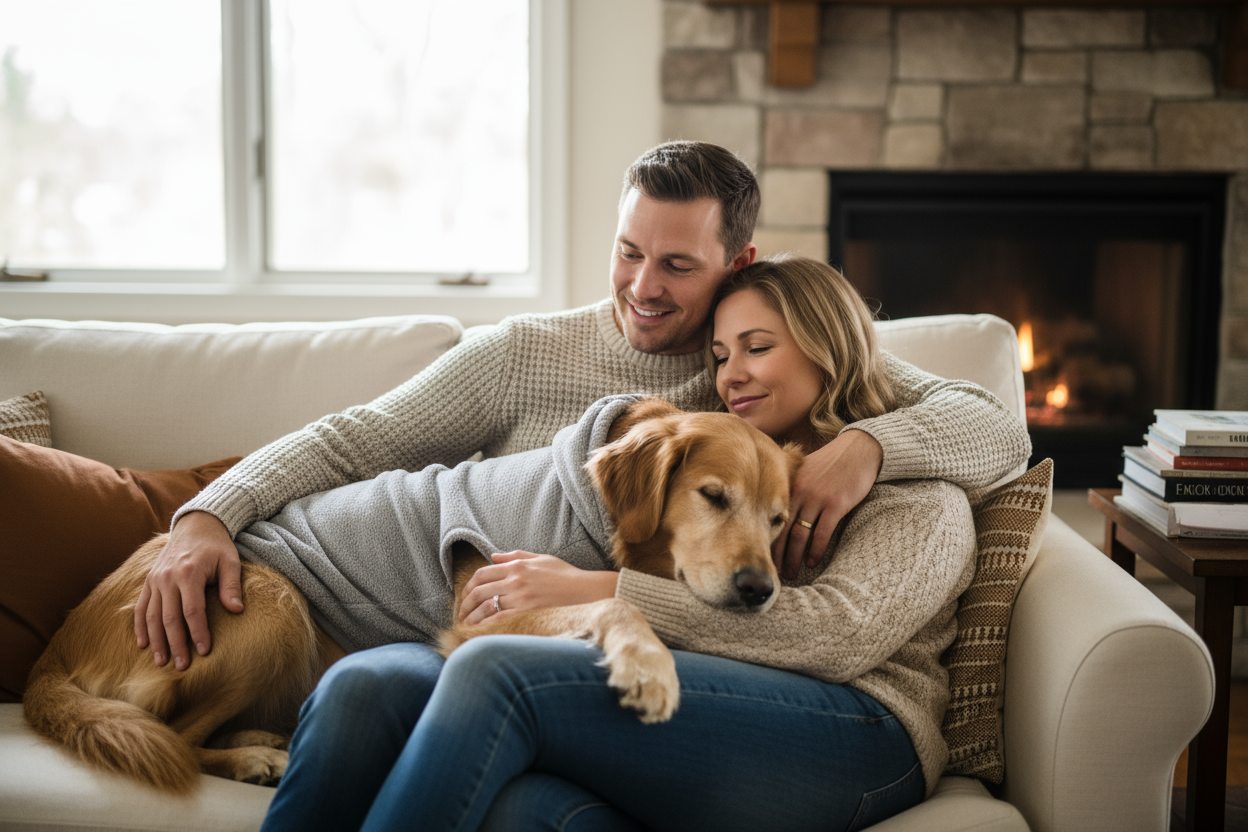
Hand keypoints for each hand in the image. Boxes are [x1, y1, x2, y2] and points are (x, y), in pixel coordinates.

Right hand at [134, 511, 241, 669]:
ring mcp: (155, 579)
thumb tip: (236, 610)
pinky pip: (141, 607)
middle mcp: (167, 577)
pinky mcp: (148, 581)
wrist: (196, 524)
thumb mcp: (230, 561)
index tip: (204, 651)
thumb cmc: (217, 545)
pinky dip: (140, 627)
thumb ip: (231, 586)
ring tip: (161, 662)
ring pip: (152, 616)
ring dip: (156, 641)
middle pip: (169, 618)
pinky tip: (143, 645)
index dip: (197, 633)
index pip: (192, 610)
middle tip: (182, 667)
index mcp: (189, 572)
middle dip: (176, 644)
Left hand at [458, 551, 618, 625]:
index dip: (469, 584)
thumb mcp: (540, 558)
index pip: (483, 573)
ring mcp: (520, 598)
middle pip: (479, 591)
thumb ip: (514, 556)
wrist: (584, 591)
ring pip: (486, 608)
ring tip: (466, 623)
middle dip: (466, 602)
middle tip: (461, 611)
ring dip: (472, 617)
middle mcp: (515, 581)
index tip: (466, 594)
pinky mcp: (527, 614)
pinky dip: (485, 626)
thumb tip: (493, 557)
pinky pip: (499, 621)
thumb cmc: (564, 574)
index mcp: (517, 565)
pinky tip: (479, 631)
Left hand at [776, 429, 882, 579]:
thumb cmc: (831, 462)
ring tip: (791, 573)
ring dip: (794, 558)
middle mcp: (800, 492)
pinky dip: (816, 551)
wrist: (859, 450)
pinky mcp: (836, 504)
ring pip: (799, 535)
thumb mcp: (805, 470)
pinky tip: (812, 562)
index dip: (767, 539)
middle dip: (777, 555)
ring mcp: (818, 499)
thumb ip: (791, 488)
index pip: (771, 517)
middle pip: (782, 530)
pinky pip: (822, 534)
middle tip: (773, 573)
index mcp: (789, 484)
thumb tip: (777, 512)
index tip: (763, 556)